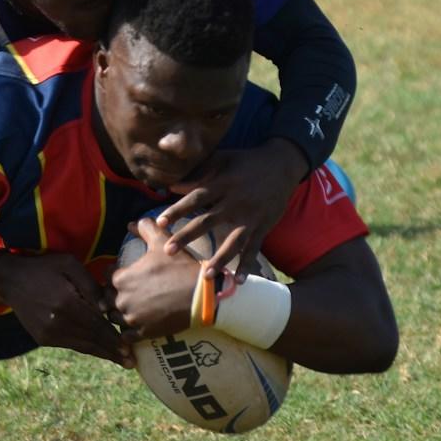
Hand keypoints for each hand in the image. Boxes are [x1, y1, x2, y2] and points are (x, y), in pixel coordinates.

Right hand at [0, 252, 132, 365]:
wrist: (11, 281)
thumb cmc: (45, 268)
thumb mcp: (69, 265)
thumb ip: (90, 285)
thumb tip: (106, 309)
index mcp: (66, 302)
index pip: (96, 325)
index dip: (113, 338)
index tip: (129, 348)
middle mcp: (58, 322)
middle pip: (91, 340)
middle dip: (112, 352)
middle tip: (131, 362)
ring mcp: (49, 333)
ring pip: (82, 346)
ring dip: (102, 354)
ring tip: (121, 361)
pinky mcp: (43, 338)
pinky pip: (70, 345)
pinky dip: (86, 348)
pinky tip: (99, 351)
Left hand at [108, 216, 201, 338]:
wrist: (201, 296)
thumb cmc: (180, 267)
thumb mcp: (163, 241)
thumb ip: (145, 228)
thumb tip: (131, 223)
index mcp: (122, 278)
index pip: (107, 276)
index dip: (115, 273)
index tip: (126, 273)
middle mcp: (122, 300)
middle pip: (108, 298)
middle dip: (115, 293)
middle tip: (129, 290)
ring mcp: (132, 319)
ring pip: (115, 317)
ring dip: (119, 312)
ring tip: (131, 307)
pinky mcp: (143, 333)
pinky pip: (126, 336)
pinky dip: (128, 332)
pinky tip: (135, 325)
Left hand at [154, 141, 304, 272]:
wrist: (282, 165)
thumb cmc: (245, 161)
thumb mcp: (222, 159)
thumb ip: (199, 171)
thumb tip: (172, 185)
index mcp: (222, 184)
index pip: (195, 198)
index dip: (177, 210)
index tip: (159, 223)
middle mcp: (235, 202)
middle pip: (207, 221)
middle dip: (187, 237)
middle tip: (168, 251)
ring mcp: (250, 217)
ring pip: (233, 241)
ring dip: (219, 259)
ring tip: (206, 276)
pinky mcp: (262, 227)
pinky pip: (254, 249)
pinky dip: (247, 266)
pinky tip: (237, 282)